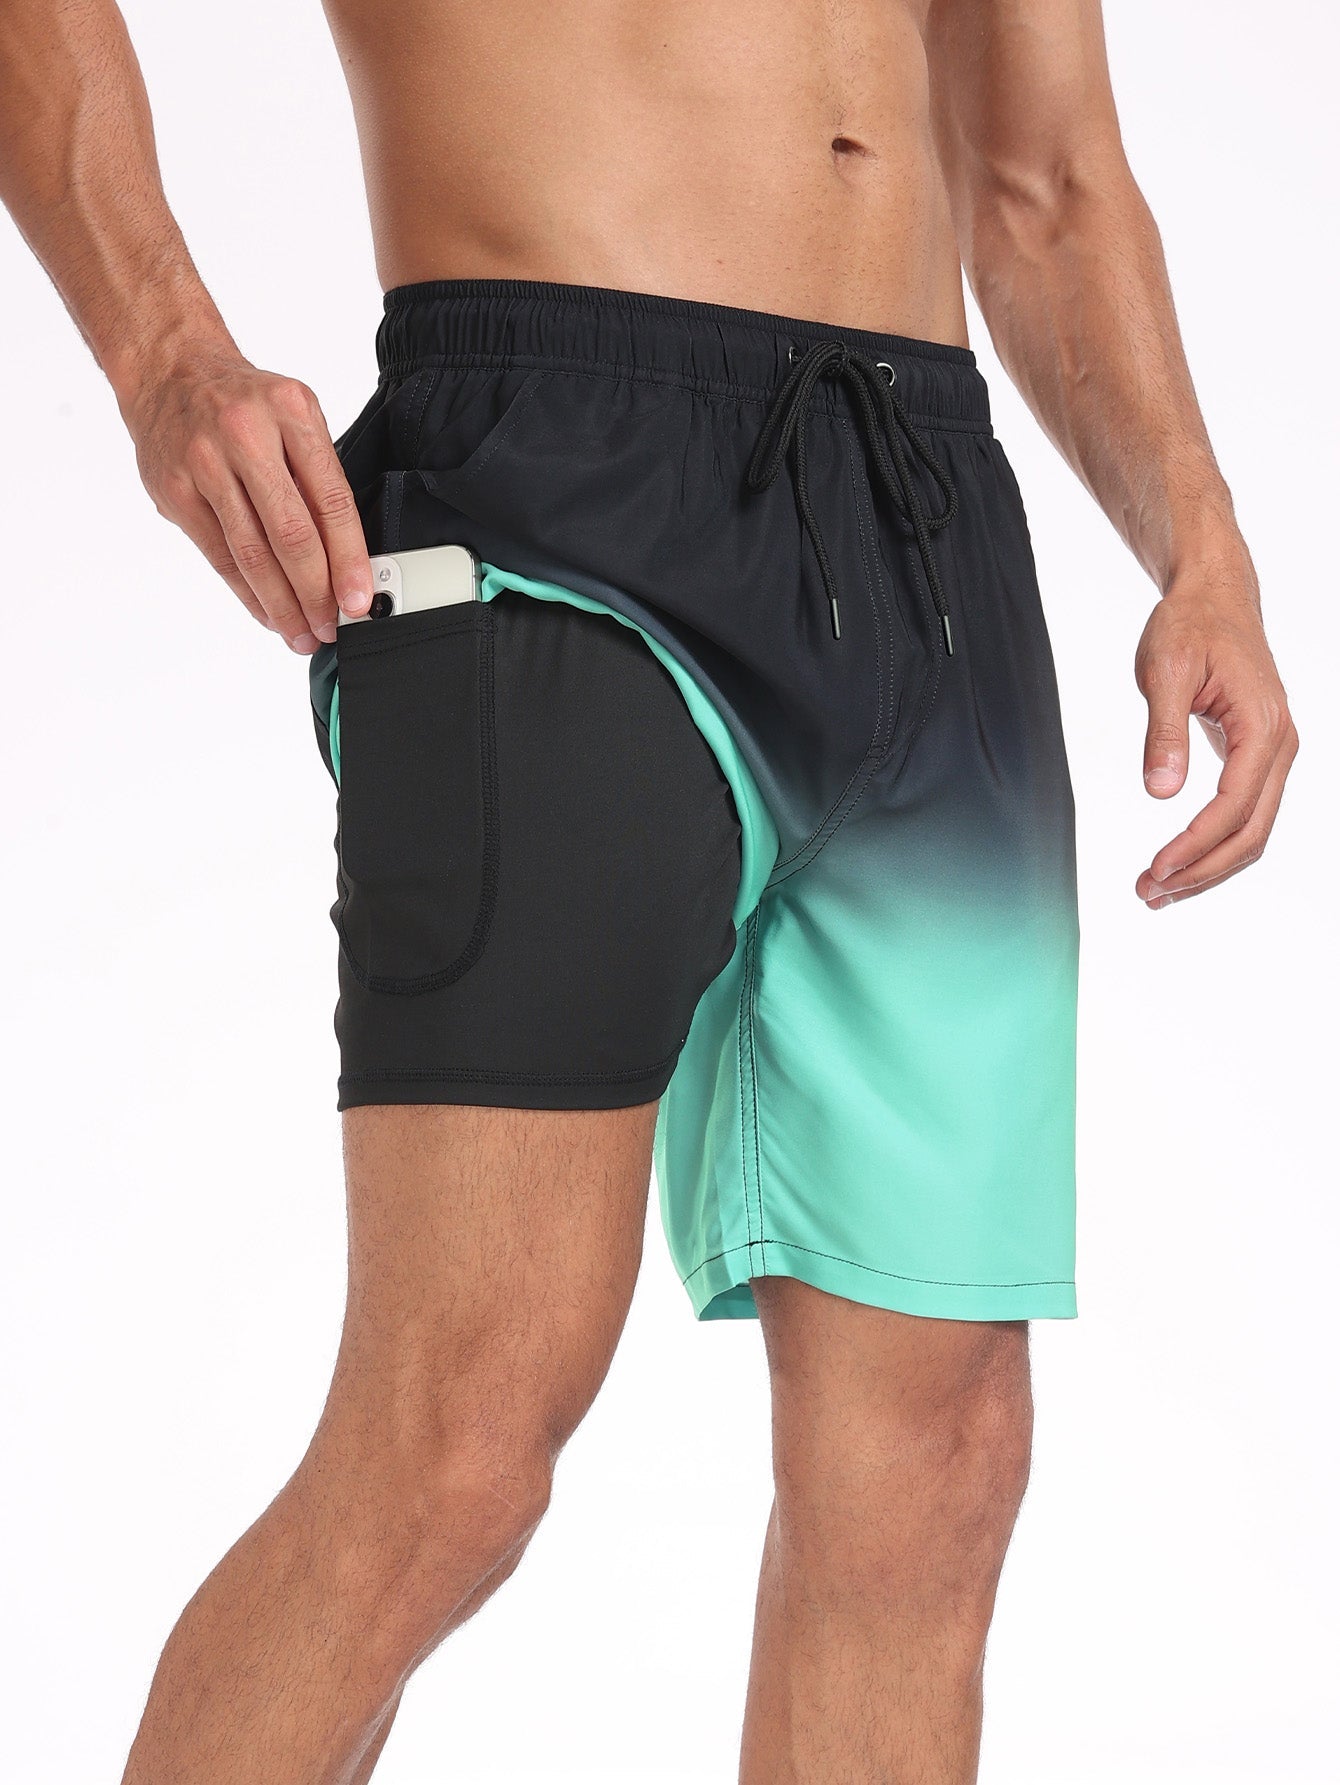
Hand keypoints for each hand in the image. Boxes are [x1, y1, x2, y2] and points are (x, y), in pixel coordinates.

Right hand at [123, 347, 372, 649]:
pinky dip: (247, 593)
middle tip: (330, 627)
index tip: (359, 599)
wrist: (170, 369)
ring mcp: (204, 463)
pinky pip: (219, 556)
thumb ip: (318, 477)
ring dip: (281, 604)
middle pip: (290, 534)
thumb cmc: (244, 401)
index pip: (330, 501)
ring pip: (252, 553)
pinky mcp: (174, 490)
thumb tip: (349, 559)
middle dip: (315, 593)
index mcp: (291, 413)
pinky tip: (267, 614)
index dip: (348, 559)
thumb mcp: (294, 416)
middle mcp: (246, 434)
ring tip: (302, 633)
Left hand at [1134, 564, 1297, 907]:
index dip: (1195, 844)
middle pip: (1251, 832)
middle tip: (1146, 894)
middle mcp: (1280, 745)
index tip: (1155, 869)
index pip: (1233, 805)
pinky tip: (1177, 864)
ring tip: (1155, 891)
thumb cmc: (1188, 626)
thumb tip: (1161, 792)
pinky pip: (1244, 815)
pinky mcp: (1257, 758)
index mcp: (1263, 726)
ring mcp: (1273, 755)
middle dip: (1200, 871)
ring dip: (1207, 867)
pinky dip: (1213, 846)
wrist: (1214, 599)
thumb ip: (1163, 732)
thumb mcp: (1164, 671)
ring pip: (1252, 832)